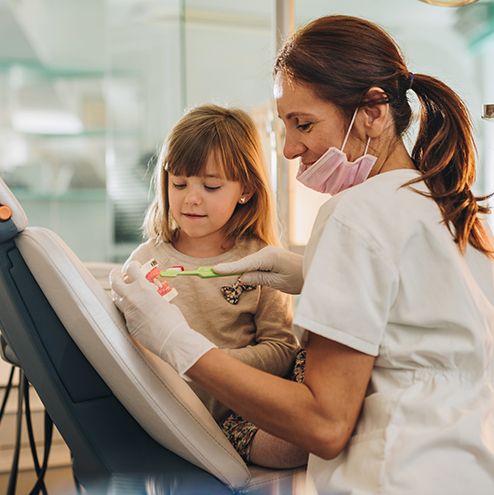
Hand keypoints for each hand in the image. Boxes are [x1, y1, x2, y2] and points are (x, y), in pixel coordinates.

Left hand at [110, 261, 216, 377]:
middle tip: (117, 273)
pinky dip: (129, 310)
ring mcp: (128, 312)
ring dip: (119, 293)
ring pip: (116, 299)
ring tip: (123, 292)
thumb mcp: (165, 301)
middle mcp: (131, 298)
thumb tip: (153, 298)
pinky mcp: (128, 325)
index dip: (133, 265)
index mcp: (143, 288)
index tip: (135, 265)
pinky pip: (125, 314)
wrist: (172, 340)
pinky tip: (136, 312)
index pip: (132, 269)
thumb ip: (155, 296)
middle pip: (115, 282)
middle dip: (115, 275)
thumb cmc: (173, 320)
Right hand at [214, 246, 303, 294]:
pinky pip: (254, 264)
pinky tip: (243, 275)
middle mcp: (267, 252)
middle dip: (230, 270)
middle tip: (208, 273)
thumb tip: (242, 278)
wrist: (314, 270)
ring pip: (249, 264)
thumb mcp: (279, 283)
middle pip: (244, 263)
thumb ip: (259, 279)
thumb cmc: (299, 278)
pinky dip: (248, 270)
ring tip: (224, 275)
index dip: (228, 268)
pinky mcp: (269, 257)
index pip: (245, 264)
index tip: (214, 271)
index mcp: (269, 257)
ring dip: (240, 271)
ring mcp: (268, 253)